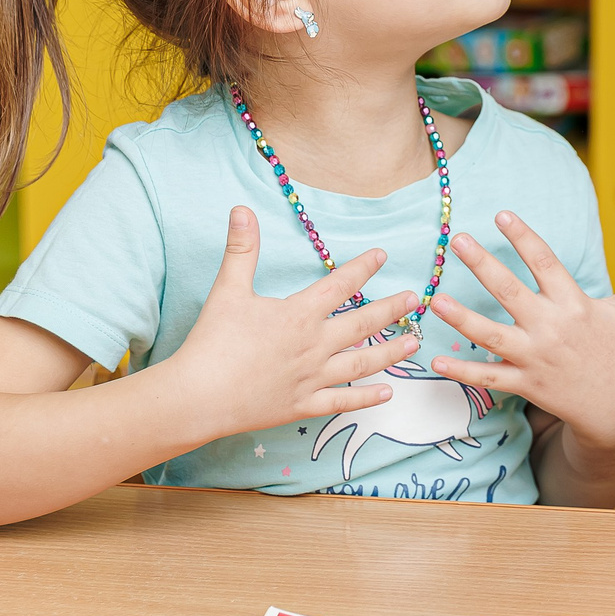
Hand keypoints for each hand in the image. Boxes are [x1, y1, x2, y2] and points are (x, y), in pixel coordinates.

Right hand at [172, 207, 424, 440]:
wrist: (198, 396)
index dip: (363, 268)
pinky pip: (342, 402)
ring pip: (361, 363)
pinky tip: (387, 393)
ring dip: (391, 352)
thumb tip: (242, 209)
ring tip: (414, 344)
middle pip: (362, 324)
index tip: (382, 256)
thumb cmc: (212, 342)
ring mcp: (311, 378)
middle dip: (391, 310)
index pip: (339, 285)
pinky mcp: (302, 406)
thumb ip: (241, 249)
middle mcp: (313, 346)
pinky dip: (366, 398)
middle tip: (416, 300)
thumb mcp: (228, 290)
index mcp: (299, 315)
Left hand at [427, 214, 614, 455]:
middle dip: (482, 264)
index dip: (523, 237)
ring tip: (436, 299)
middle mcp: (552, 329)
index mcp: (575, 305)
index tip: (501, 215)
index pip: (545, 262)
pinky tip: (436, 359)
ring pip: (491, 335)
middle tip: (456, 241)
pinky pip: (488, 377)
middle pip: (510, 291)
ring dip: (462, 318)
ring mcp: (536, 359)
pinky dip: (462, 370)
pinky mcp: (526, 385)